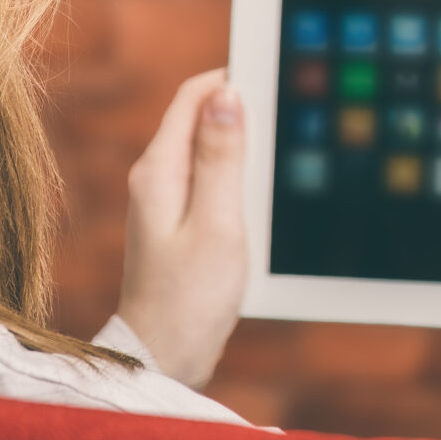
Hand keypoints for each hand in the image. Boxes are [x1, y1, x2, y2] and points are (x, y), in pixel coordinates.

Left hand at [116, 70, 249, 390]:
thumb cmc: (189, 299)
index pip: (193, 95)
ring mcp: (163, 202)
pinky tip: (258, 197)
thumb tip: (226, 94)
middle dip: (241, 110)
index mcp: (159, 170)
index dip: (233, 79)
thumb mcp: (217, 222)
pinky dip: (234, 176)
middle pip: (199, 118)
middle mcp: (154, 179)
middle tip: (286, 121)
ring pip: (206, 149)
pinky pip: (208, 180)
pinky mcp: (176, 224)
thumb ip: (222, 157)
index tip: (275, 80)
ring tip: (275, 162)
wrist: (163, 359)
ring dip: (240, 146)